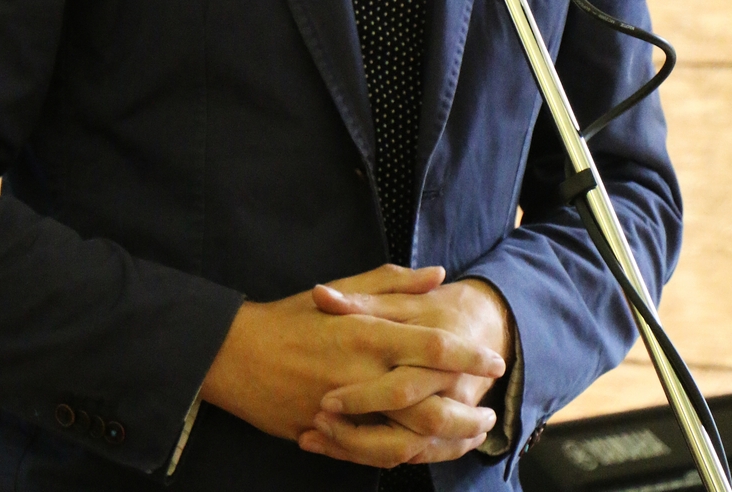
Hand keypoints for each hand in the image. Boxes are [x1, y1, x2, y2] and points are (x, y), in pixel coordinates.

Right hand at [200, 263, 505, 460]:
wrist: (236, 355)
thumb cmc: (291, 317)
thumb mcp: (340, 289)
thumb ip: (392, 284)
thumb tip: (437, 275)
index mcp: (366, 332)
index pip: (431, 345)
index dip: (468, 355)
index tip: (495, 359)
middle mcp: (361, 373)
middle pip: (429, 400)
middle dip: (468, 408)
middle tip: (490, 408)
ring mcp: (346, 410)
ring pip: (410, 435)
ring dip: (447, 438)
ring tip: (470, 434)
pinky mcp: (331, 434)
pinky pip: (377, 453)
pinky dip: (409, 455)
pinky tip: (427, 450)